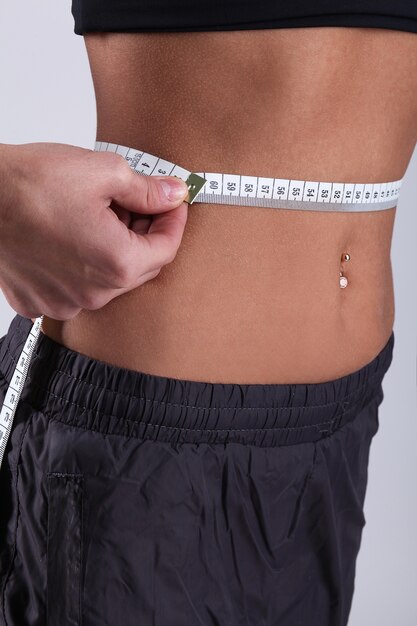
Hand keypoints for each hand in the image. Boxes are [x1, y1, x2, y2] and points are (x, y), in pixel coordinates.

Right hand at [0, 142, 188, 320]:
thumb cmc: (32, 183)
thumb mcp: (104, 172)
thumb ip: (148, 190)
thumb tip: (174, 194)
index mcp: (116, 264)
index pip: (167, 249)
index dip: (174, 222)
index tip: (173, 203)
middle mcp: (94, 294)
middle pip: (139, 267)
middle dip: (145, 234)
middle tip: (139, 204)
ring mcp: (65, 302)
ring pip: (109, 279)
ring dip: (114, 250)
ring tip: (100, 215)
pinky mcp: (39, 301)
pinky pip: (75, 287)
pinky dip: (82, 265)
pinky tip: (71, 237)